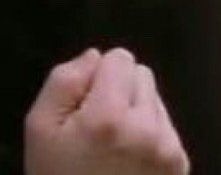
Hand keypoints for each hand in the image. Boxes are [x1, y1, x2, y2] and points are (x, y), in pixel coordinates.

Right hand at [25, 49, 188, 174]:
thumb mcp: (40, 126)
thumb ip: (64, 80)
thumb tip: (95, 56)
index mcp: (110, 116)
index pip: (120, 58)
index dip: (98, 75)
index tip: (85, 103)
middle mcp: (148, 130)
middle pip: (141, 74)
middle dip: (119, 90)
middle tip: (98, 125)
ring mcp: (169, 150)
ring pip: (154, 98)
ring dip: (136, 111)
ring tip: (114, 144)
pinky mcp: (181, 166)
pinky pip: (166, 124)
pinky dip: (150, 133)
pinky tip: (129, 157)